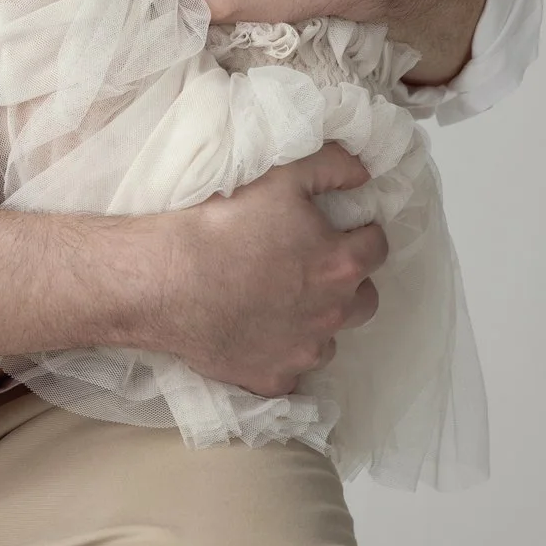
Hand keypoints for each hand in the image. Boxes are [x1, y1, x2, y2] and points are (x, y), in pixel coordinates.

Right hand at [153, 146, 387, 396]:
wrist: (168, 279)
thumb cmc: (225, 225)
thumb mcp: (281, 176)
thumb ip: (331, 167)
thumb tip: (362, 174)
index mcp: (339, 264)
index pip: (376, 248)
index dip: (362, 234)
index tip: (343, 229)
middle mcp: (331, 313)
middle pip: (365, 300)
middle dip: (349, 282)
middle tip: (315, 267)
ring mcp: (303, 352)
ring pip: (330, 340)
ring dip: (317, 322)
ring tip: (284, 303)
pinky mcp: (272, 379)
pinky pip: (291, 372)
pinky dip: (282, 356)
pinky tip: (259, 337)